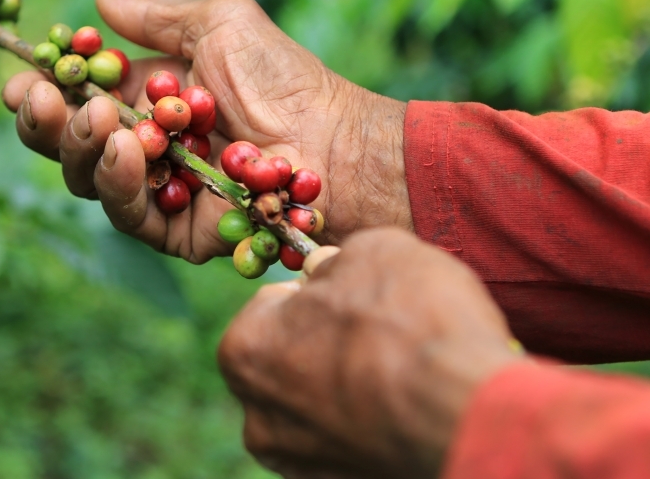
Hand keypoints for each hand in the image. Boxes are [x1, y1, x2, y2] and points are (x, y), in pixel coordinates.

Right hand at [1, 0, 411, 262]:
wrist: (330, 138)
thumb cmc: (282, 79)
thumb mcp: (219, 26)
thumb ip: (158, 19)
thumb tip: (101, 1)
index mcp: (149, 101)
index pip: (81, 100)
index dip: (47, 91)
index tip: (25, 78)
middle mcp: (147, 149)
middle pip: (73, 147)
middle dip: (47, 124)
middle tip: (43, 100)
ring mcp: (161, 191)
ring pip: (92, 182)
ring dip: (80, 149)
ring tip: (94, 119)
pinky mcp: (179, 231)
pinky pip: (132, 215)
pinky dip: (119, 184)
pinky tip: (121, 149)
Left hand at [218, 228, 522, 478]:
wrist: (465, 412)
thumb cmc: (412, 322)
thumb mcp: (375, 252)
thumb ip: (336, 263)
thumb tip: (328, 274)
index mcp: (245, 350)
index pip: (272, 305)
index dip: (315, 292)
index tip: (351, 294)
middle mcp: (258, 414)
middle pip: (288, 360)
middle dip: (323, 342)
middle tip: (376, 331)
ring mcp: (296, 460)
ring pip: (316, 407)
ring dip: (344, 387)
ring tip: (396, 372)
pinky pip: (346, 442)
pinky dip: (367, 426)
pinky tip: (401, 410)